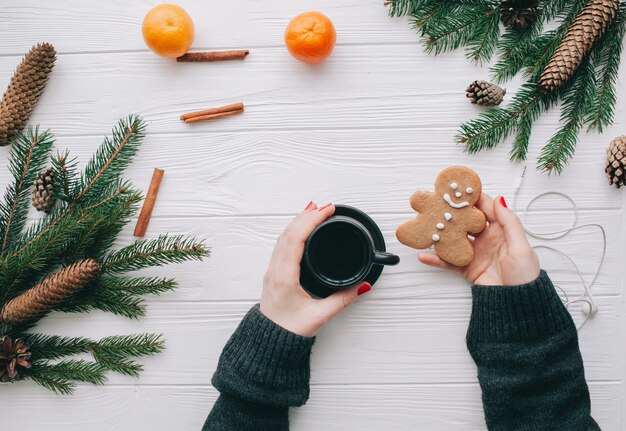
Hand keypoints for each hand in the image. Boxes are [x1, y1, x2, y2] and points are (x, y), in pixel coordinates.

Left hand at [260, 202, 370, 336]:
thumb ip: (343, 300)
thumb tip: (362, 287)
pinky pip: (281, 243)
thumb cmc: (288, 330)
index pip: (296, 238)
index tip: (326, 210)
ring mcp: (272, 270)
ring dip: (298, 221)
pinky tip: (299, 227)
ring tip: (314, 210)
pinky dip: (292, 230)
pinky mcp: (274, 272)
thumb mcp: (320, 316)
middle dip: (308, 216)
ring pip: (283, 236)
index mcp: (285, 276)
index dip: (312, 221)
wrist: (269, 341)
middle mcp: (276, 269)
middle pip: (289, 232)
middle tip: (326, 207)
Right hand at [419, 194, 539, 285]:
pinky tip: (425, 255)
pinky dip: (436, 258)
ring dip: (441, 233)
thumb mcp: (520, 246)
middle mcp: (486, 238)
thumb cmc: (525, 275)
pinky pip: (448, 261)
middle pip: (465, 221)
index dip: (472, 198)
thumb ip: (509, 222)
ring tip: (426, 227)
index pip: (484, 208)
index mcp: (501, 230)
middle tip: (436, 204)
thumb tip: (499, 200)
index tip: (459, 189)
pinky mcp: (466, 268)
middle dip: (452, 212)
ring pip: (453, 239)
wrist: (517, 303)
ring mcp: (474, 252)